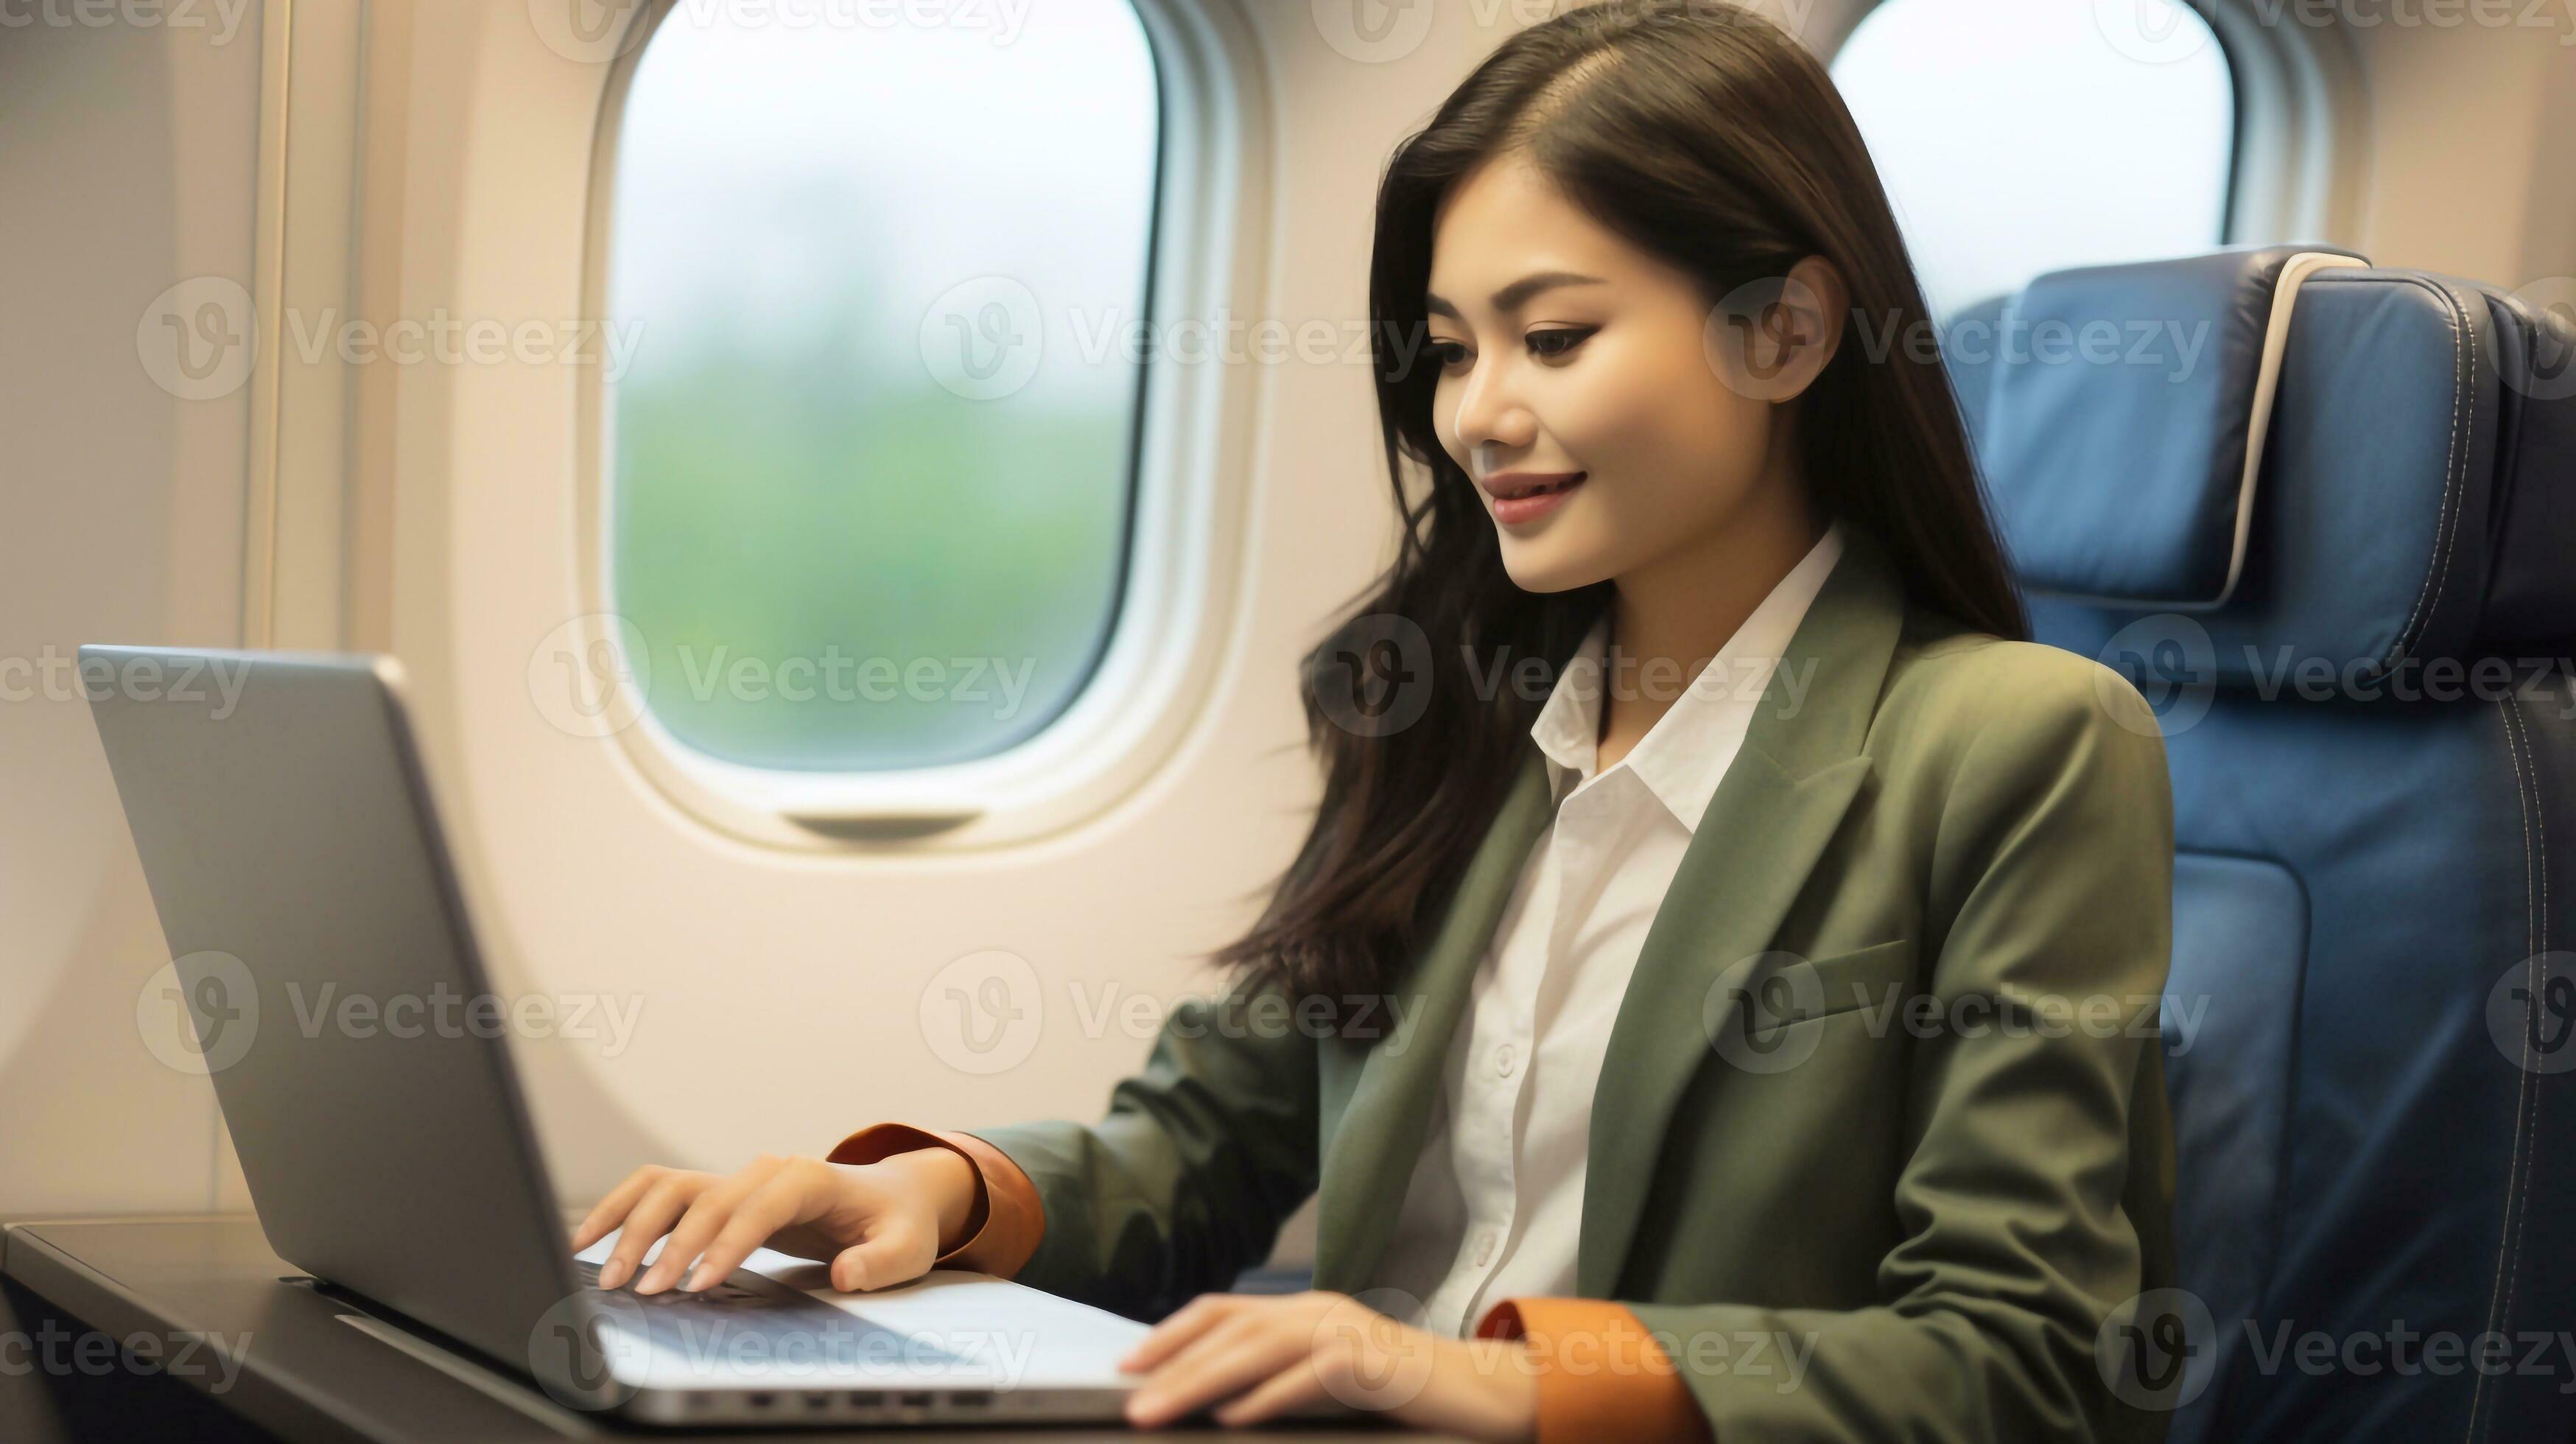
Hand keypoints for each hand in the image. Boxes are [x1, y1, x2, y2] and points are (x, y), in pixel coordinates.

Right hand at [569, 1150, 977, 1295]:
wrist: (892, 1198)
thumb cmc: (897, 1224)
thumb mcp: (906, 1248)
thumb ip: (878, 1262)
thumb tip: (845, 1273)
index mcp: (810, 1178)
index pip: (757, 1207)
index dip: (725, 1244)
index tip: (697, 1284)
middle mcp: (766, 1170)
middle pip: (704, 1198)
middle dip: (670, 1245)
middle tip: (645, 1292)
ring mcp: (738, 1178)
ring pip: (669, 1188)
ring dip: (633, 1225)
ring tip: (605, 1271)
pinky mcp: (719, 1194)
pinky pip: (660, 1193)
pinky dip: (622, 1210)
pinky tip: (590, 1240)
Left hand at [1116, 1290, 1538, 1441]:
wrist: (1475, 1391)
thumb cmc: (1394, 1392)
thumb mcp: (1324, 1374)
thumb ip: (1276, 1374)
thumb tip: (1211, 1399)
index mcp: (1302, 1308)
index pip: (1221, 1311)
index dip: (1169, 1334)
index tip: (1127, 1365)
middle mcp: (1316, 1309)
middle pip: (1228, 1330)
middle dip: (1171, 1366)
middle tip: (1130, 1400)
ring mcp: (1343, 1330)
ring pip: (1255, 1350)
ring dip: (1200, 1383)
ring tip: (1161, 1411)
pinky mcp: (1369, 1362)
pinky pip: (1306, 1378)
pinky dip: (1265, 1399)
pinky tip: (1233, 1419)